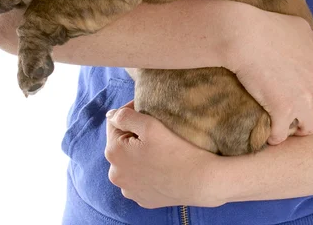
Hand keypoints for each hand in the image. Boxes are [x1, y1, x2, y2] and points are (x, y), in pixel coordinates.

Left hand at [104, 101, 223, 208]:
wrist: (201, 181)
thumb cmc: (176, 150)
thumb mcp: (150, 125)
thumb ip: (125, 116)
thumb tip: (111, 116)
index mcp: (114, 153)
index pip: (114, 123)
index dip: (131, 114)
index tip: (148, 113)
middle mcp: (116, 174)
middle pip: (120, 145)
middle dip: (133, 135)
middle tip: (156, 132)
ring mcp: (128, 189)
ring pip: (129, 163)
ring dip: (138, 154)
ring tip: (159, 150)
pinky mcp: (142, 199)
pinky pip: (139, 179)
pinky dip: (146, 171)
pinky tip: (161, 167)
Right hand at [225, 8, 312, 144]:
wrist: (244, 35)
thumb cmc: (268, 27)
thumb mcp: (300, 28)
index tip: (302, 97)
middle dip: (310, 113)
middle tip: (293, 114)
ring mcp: (304, 99)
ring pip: (310, 127)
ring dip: (297, 128)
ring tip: (283, 128)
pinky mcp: (284, 110)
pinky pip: (282, 134)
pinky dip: (275, 137)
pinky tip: (268, 135)